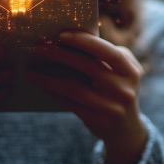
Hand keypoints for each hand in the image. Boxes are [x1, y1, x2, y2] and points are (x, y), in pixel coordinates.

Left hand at [25, 31, 146, 163]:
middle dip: (62, 55)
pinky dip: (54, 93)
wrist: (126, 127)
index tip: (62, 35)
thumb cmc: (117, 90)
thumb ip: (105, 57)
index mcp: (131, 71)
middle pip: (90, 67)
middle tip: (40, 49)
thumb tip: (69, 40)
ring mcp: (112, 107)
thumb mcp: (121, 72)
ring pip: (75, 88)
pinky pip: (70, 104)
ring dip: (50, 78)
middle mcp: (125, 89)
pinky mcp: (99, 120)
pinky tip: (42, 86)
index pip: (110, 53)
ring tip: (32, 72)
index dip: (87, 42)